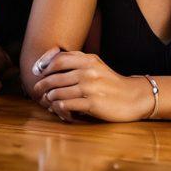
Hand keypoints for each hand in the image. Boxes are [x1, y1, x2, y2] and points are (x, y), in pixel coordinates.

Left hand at [30, 49, 153, 122]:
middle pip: (54, 78)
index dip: (43, 66)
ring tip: (48, 102)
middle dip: (42, 86)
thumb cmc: (110, 82)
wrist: (133, 97)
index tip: (36, 73)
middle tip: (37, 92)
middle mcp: (88, 72)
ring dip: (49, 99)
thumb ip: (75, 59)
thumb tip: (47, 62)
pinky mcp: (92, 104)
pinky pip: (66, 105)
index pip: (58, 60)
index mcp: (88, 60)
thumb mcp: (95, 65)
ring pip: (57, 93)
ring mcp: (90, 88)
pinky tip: (61, 111)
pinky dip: (59, 109)